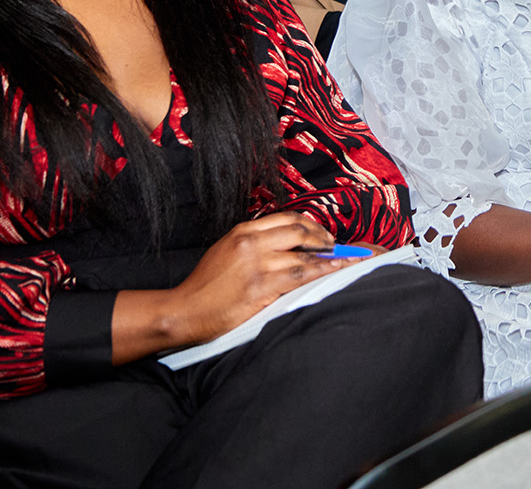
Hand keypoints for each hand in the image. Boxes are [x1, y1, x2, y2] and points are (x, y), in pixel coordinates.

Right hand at [163, 212, 353, 346]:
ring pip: (305, 254)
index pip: (287, 219)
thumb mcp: (226, 251)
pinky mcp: (262, 287)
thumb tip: (287, 245)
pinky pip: (301, 275)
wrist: (184, 311)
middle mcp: (251, 243)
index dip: (312, 225)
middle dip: (324, 238)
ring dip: (331, 256)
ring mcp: (257, 264)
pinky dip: (323, 271)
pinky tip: (335, 271)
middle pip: (300, 231)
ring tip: (346, 260)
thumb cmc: (205, 286)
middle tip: (337, 247)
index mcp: (243, 231)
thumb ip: (254, 244)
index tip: (324, 234)